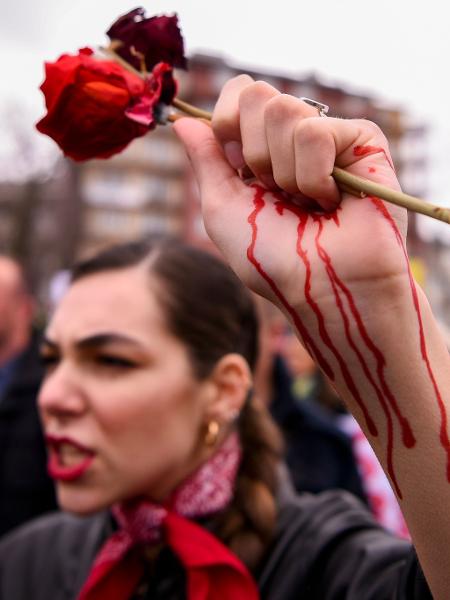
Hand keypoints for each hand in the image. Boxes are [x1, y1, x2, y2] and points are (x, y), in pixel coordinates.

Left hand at [174, 75, 408, 315]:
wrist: (320, 287)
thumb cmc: (272, 259)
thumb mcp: (222, 210)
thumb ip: (205, 160)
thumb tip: (182, 121)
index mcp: (261, 147)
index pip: (239, 93)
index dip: (227, 122)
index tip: (239, 168)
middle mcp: (293, 136)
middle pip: (256, 94)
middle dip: (255, 153)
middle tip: (277, 193)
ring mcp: (328, 135)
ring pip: (285, 110)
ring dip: (285, 173)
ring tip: (307, 204)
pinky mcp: (362, 139)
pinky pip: (317, 131)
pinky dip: (314, 177)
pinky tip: (332, 201)